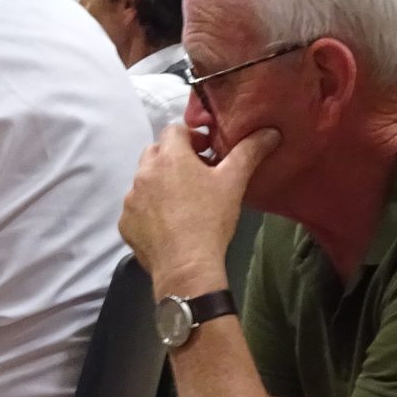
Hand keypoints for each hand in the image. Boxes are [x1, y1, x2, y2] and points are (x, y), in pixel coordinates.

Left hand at [119, 124, 277, 295]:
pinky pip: (137, 209)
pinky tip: (167, 225)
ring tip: (181, 203)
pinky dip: (149, 211)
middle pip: (155, 152)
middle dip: (173, 158)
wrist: (186, 267)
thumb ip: (249, 152)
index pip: (174, 130)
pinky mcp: (126, 223)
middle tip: (195, 175)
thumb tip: (270, 132)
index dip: (191, 137)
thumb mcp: (234, 182)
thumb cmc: (211, 219)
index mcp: (169, 157)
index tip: (206, 153)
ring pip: (144, 181)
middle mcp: (144, 173)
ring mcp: (131, 199)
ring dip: (159, 184)